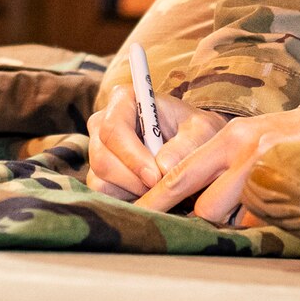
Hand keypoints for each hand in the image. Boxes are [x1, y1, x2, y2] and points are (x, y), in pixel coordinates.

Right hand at [86, 83, 226, 200]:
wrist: (194, 145)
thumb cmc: (196, 132)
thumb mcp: (202, 131)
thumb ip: (187, 145)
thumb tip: (163, 167)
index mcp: (124, 100)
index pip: (113, 129)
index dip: (132, 156)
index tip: (155, 177)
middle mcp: (102, 122)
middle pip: (102, 159)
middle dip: (133, 180)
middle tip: (162, 188)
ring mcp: (97, 149)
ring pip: (101, 181)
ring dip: (132, 192)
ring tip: (160, 187)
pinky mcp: (98, 174)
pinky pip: (103, 195)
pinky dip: (127, 200)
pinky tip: (148, 192)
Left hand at [134, 104, 299, 224]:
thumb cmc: (287, 141)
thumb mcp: (249, 139)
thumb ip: (219, 163)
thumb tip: (189, 202)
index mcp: (229, 136)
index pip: (181, 175)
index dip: (157, 201)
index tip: (137, 218)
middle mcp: (245, 148)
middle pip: (207, 207)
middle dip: (214, 218)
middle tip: (231, 209)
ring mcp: (271, 169)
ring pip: (236, 217)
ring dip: (243, 220)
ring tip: (262, 199)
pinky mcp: (292, 188)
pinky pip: (264, 224)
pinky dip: (267, 222)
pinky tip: (281, 204)